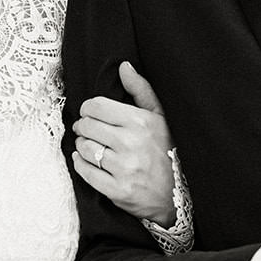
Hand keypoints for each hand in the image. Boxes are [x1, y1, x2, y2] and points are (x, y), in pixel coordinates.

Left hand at [73, 61, 176, 224]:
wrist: (180, 194)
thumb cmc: (170, 150)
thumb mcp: (161, 117)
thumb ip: (141, 90)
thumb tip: (124, 67)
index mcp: (140, 122)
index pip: (96, 106)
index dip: (88, 108)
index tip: (91, 113)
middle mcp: (131, 144)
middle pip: (87, 126)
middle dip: (84, 126)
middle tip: (88, 129)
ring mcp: (124, 169)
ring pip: (84, 148)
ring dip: (82, 145)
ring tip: (89, 145)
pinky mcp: (117, 190)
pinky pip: (85, 172)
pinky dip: (80, 164)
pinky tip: (85, 160)